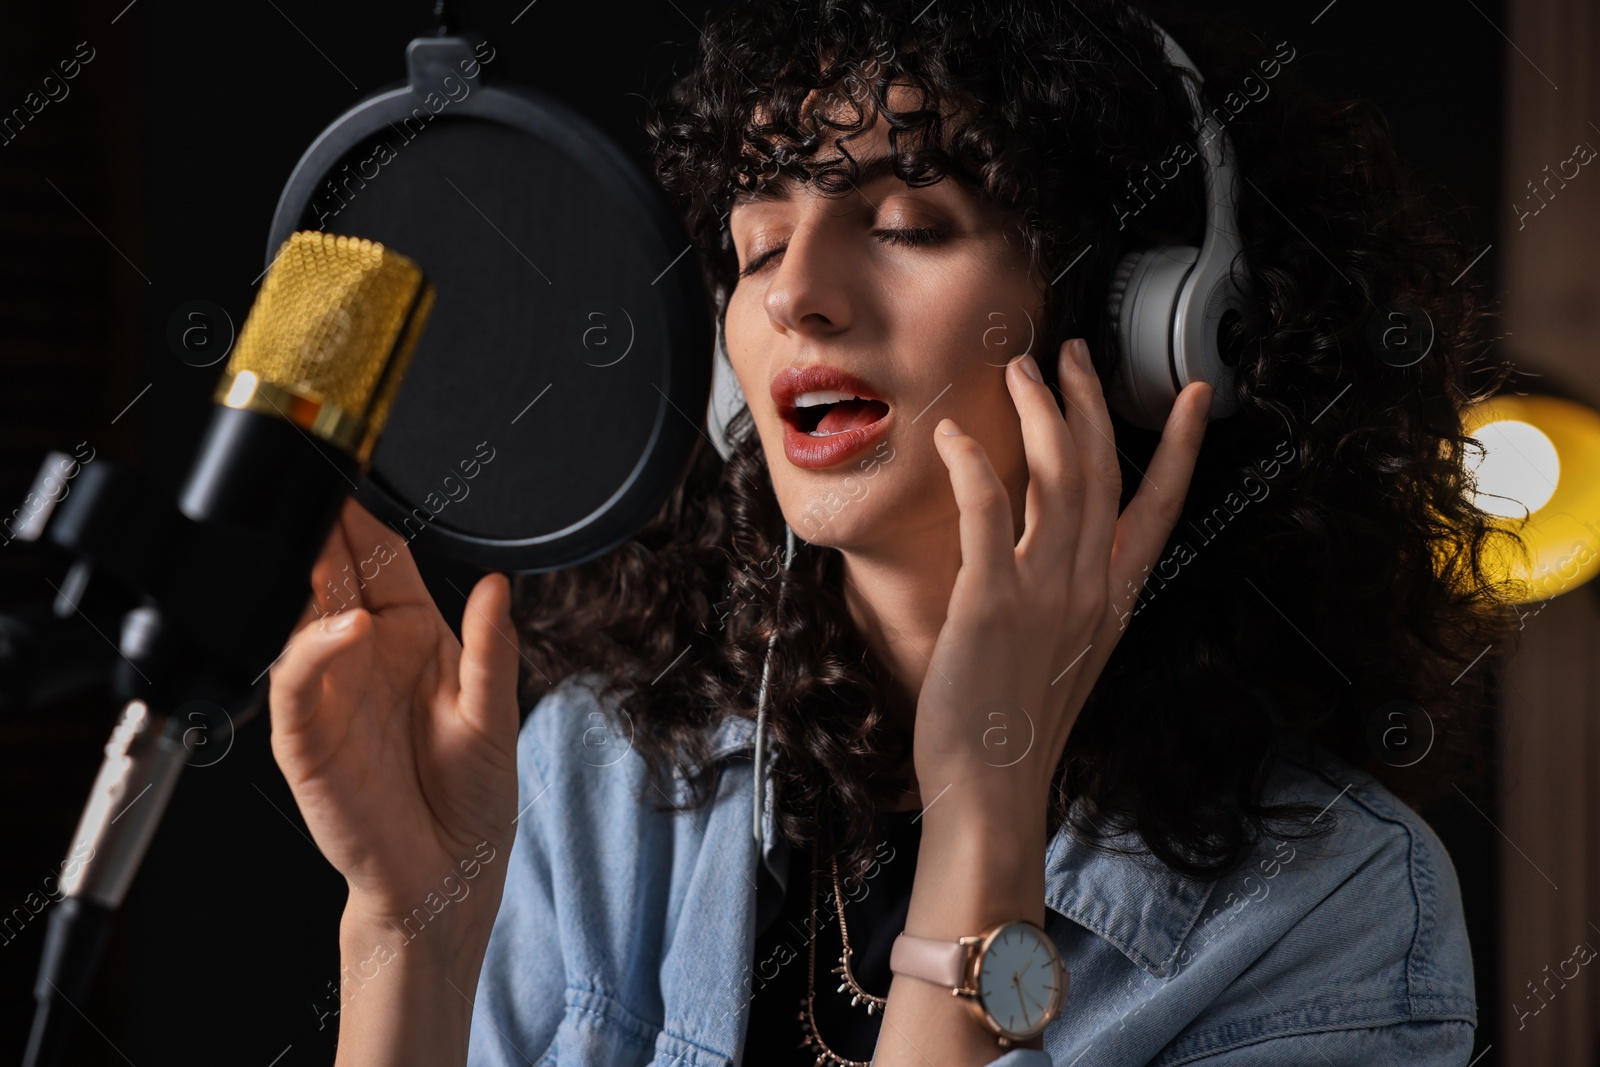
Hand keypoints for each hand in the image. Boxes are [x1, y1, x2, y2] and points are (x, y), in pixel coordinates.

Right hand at [267, 498, 522, 945]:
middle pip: (336, 579)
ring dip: (313, 580)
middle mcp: (364, 657)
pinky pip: (298, 683)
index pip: (382, 564)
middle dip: (327, 534)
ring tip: (326, 540)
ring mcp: (331, 694)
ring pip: (305, 621)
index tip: (358, 478)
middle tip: (323, 485)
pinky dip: (315, 651)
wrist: (448, 875)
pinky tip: (344, 629)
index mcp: (411, 638)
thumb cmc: (473, 797)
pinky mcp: (307, 738)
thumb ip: (494, 649)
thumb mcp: (496, 714)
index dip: (368, 523)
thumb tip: (498, 585)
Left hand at [915, 337, 1211, 820]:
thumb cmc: (1014, 731)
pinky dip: (974, 467)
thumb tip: (1039, 559)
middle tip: (1070, 354)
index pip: (1158, 509)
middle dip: (1090, 402)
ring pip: (1058, 478)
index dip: (1179, 448)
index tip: (1194, 395)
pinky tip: (955, 437)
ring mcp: (1045, 594)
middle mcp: (1089, 590)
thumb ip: (1061, 602)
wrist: (992, 794)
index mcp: (1111, 603)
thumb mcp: (1061, 659)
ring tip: (1019, 372)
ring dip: (1039, 414)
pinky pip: (988, 514)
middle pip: (1103, 473)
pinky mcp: (992, 602)